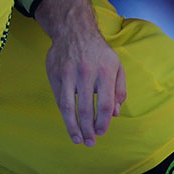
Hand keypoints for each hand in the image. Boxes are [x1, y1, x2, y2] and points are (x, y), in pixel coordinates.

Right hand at [45, 21, 126, 146]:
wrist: (74, 30)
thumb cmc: (98, 51)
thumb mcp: (116, 65)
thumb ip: (119, 89)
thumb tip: (115, 114)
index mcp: (105, 71)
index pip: (105, 104)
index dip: (103, 122)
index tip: (101, 132)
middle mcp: (86, 73)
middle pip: (85, 109)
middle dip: (88, 130)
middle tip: (90, 142)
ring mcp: (68, 73)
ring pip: (67, 107)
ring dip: (72, 127)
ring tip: (77, 139)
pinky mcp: (54, 74)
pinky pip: (58, 98)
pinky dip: (64, 113)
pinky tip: (69, 121)